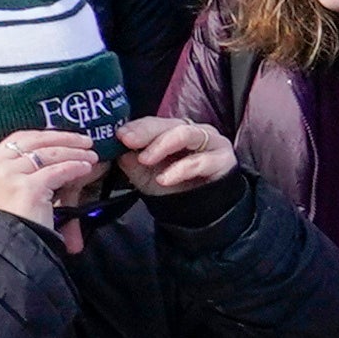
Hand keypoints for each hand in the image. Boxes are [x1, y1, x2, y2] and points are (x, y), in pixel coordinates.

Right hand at [0, 128, 106, 239]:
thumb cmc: (12, 226)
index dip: (43, 136)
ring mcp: (10, 176)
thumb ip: (20, 175)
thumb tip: (52, 158)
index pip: (17, 139)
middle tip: (84, 141)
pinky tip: (85, 167)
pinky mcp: (27, 188)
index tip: (63, 137)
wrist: (7, 250)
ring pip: (48, 154)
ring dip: (73, 152)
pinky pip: (57, 171)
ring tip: (90, 156)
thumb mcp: (7, 194)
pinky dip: (74, 167)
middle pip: (33, 141)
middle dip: (62, 138)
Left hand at [112, 115, 235, 201]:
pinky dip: (180, 169)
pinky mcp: (223, 159)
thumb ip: (130, 160)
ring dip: (162, 145)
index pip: (153, 122)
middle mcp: (193, 131)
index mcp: (173, 130)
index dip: (136, 127)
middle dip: (145, 132)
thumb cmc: (172, 189)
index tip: (119, 135)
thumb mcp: (145, 175)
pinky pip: (200, 161)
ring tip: (145, 160)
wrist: (199, 215)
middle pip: (167, 124)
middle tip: (127, 141)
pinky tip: (164, 179)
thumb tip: (115, 147)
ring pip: (185, 134)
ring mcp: (211, 142)